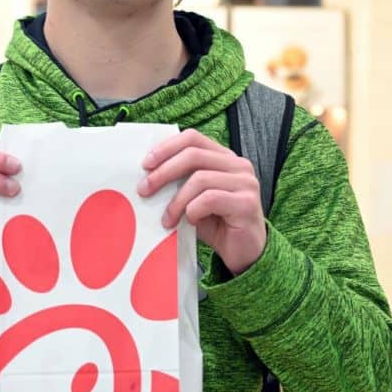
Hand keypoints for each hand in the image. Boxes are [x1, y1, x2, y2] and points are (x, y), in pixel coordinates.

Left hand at [138, 129, 265, 275]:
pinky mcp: (246, 203)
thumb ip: (179, 183)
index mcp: (224, 158)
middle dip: (163, 172)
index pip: (193, 138)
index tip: (145, 164)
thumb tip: (147, 176)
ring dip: (176, 201)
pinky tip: (191, 222)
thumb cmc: (217, 224)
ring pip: (200, 179)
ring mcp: (245, 182)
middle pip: (193, 155)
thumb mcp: (194, 199)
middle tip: (144, 190)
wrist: (244, 252)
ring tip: (168, 219)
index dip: (167, 148)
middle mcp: (238, 165)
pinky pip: (210, 199)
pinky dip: (193, 210)